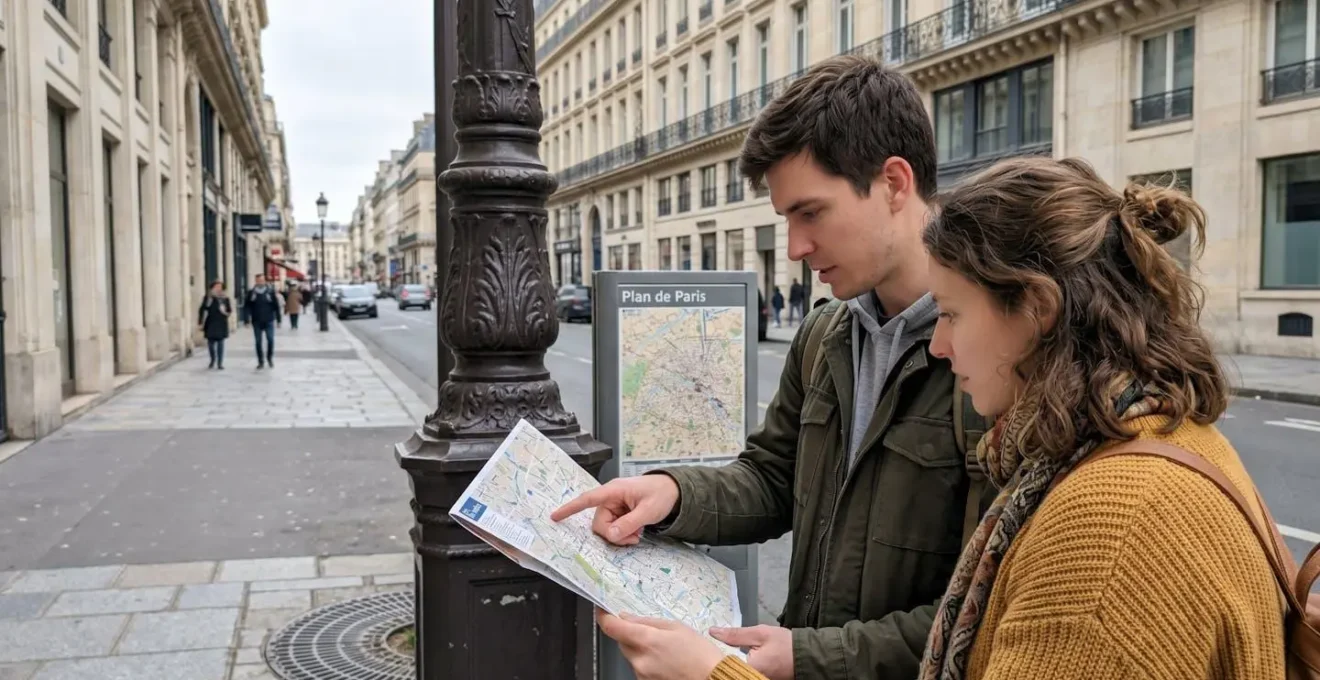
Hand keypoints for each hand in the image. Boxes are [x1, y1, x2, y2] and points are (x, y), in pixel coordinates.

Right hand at [550, 474, 678, 544]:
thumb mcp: (648, 510)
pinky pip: (614, 528)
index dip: (570, 508)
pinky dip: (624, 533)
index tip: (555, 517)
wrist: (674, 491)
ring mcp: (615, 506)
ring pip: (607, 528)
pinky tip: (637, 530)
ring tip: (638, 532)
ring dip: (620, 535)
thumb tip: (612, 534)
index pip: (588, 499)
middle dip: (614, 535)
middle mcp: (611, 498)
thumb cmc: (662, 494)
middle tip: (633, 537)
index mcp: (614, 491)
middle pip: (599, 523)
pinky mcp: (620, 513)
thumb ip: (629, 523)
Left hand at [597, 610, 724, 679]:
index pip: (612, 628)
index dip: (603, 617)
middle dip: (630, 634)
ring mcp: (642, 675)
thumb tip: (626, 618)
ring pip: (632, 656)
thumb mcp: (676, 627)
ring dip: (641, 649)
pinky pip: (640, 668)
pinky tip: (666, 661)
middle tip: (650, 632)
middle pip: (622, 642)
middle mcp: (639, 661)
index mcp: (646, 641)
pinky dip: (648, 662)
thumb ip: (648, 622)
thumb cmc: (700, 653)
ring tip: (666, 650)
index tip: (603, 610)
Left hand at [710, 625, 793, 679]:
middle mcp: (750, 679)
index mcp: (748, 670)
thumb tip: (712, 631)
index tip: (710, 647)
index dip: (715, 655)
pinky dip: (741, 668)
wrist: (808, 656)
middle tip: (718, 648)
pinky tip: (740, 659)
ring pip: (737, 672)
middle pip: (729, 670)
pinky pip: (745, 674)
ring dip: (732, 664)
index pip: (722, 665)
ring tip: (727, 652)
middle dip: (723, 660)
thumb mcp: (760, 634)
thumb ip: (736, 635)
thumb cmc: (784, 644)